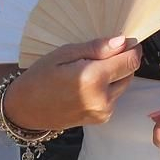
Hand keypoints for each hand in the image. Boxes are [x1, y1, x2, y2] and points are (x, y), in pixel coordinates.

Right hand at [4, 36, 140, 130]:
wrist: (26, 109)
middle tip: (102, 53)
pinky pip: (114, 96)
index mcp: (93, 79)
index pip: (131, 61)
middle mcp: (103, 98)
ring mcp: (103, 111)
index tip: (127, 41)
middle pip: (130, 73)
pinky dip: (108, 86)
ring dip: (116, 74)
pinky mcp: (101, 118)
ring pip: (123, 85)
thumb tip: (121, 42)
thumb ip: (95, 49)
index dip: (133, 48)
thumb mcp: (63, 54)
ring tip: (91, 68)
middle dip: (123, 60)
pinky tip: (88, 83)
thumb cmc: (40, 78)